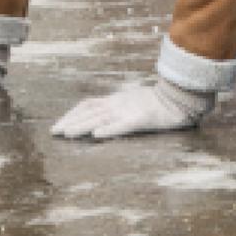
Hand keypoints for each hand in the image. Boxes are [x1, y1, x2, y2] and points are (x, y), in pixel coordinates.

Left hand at [51, 78, 215, 139]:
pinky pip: (122, 125)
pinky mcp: (141, 119)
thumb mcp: (135, 103)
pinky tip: (96, 135)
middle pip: (90, 111)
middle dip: (70, 121)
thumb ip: (120, 109)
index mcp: (117, 100)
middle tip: (54, 132)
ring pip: (101, 118)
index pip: (89, 104)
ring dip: (82, 126)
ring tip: (67, 134)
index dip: (72, 114)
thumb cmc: (160, 103)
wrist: (181, 99)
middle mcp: (119, 104)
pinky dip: (108, 130)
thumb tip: (102, 119)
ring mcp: (129, 111)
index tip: (60, 125)